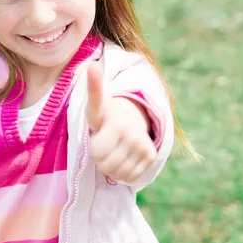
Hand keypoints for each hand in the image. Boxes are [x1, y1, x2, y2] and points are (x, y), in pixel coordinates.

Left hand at [86, 62, 156, 183]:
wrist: (132, 117)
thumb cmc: (106, 115)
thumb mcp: (96, 104)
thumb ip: (93, 89)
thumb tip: (92, 65)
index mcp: (116, 123)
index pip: (97, 151)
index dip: (94, 147)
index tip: (98, 134)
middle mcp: (133, 135)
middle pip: (104, 165)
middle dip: (99, 159)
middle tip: (103, 145)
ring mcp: (143, 146)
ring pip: (116, 173)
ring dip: (110, 167)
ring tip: (112, 151)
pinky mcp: (150, 157)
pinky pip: (128, 177)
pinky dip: (122, 173)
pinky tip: (122, 158)